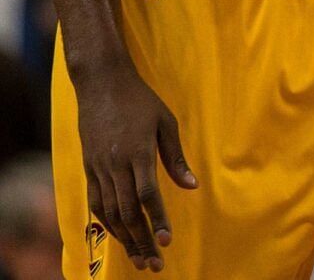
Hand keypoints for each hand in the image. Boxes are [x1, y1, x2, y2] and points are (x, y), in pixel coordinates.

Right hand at [72, 60, 197, 271]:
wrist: (101, 84)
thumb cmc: (140, 101)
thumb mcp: (165, 123)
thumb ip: (176, 157)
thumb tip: (191, 186)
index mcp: (137, 153)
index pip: (148, 195)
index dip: (158, 220)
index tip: (168, 240)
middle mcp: (114, 165)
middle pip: (128, 212)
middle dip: (142, 240)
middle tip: (155, 264)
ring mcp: (98, 168)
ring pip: (110, 212)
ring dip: (125, 238)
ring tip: (140, 258)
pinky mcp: (88, 168)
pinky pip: (96, 202)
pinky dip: (107, 222)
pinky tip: (120, 236)